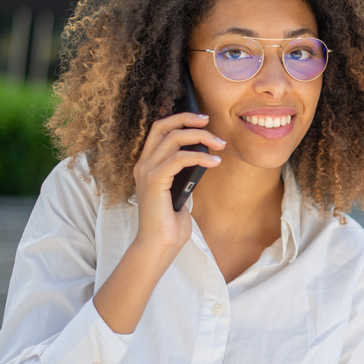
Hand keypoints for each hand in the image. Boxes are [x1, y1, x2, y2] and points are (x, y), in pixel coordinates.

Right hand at [131, 112, 224, 257]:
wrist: (160, 245)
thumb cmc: (170, 222)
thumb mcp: (180, 191)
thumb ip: (183, 173)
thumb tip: (202, 157)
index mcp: (147, 164)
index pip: (159, 129)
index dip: (179, 119)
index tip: (202, 120)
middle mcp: (143, 164)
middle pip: (163, 126)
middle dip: (187, 119)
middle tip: (209, 121)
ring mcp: (146, 171)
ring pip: (174, 139)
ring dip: (201, 138)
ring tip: (220, 145)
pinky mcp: (154, 181)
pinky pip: (179, 159)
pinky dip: (200, 157)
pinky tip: (215, 162)